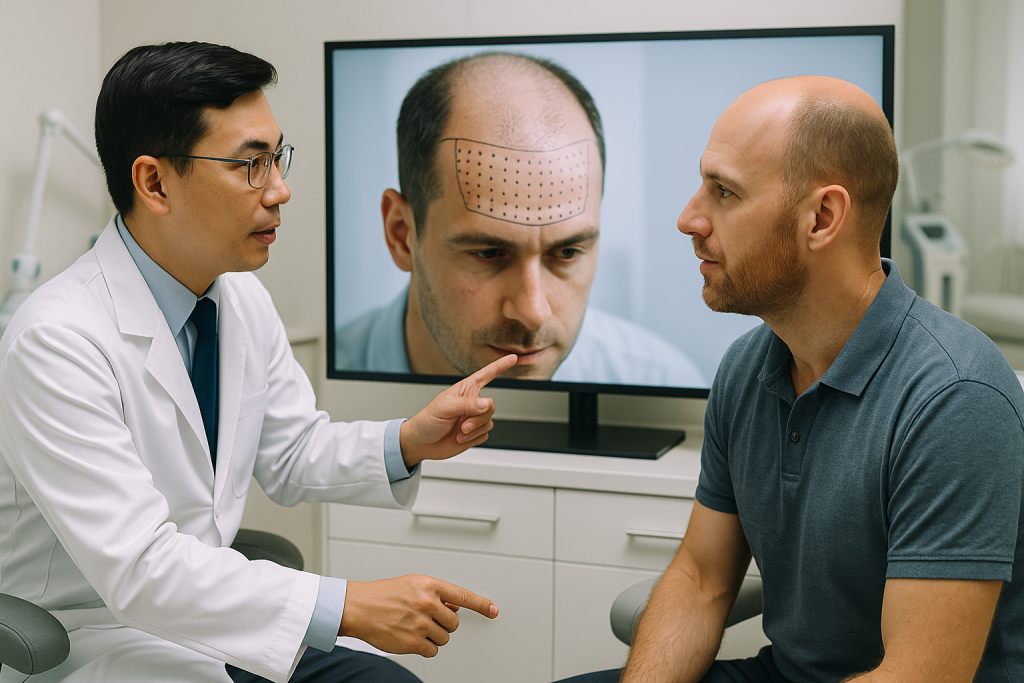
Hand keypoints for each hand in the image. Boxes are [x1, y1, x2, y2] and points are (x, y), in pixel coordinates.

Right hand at [339, 574, 498, 656]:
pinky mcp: (412, 643)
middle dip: (444, 624)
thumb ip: (436, 594)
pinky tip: (412, 637)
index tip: (493, 610)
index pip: (463, 596)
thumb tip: (454, 607)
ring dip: (434, 636)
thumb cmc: (383, 595)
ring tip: (415, 626)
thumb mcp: (413, 584)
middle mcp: (427, 603)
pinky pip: (432, 650)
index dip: (481, 604)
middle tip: (427, 619)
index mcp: (429, 586)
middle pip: (454, 623)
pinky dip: (426, 647)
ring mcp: (420, 624)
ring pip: (444, 638)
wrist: (358, 607)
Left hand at [400, 354, 516, 467]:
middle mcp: (471, 403)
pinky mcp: (475, 433)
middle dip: (478, 418)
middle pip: (490, 406)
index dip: (500, 365)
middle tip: (462, 425)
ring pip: (489, 422)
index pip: (487, 374)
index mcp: (465, 390)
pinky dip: (473, 439)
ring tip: (458, 432)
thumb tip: (486, 403)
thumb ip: (466, 404)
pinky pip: (485, 435)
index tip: (513, 358)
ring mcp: (473, 418)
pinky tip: (460, 438)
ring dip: (474, 430)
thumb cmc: (427, 420)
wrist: (422, 443)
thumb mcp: (444, 407)